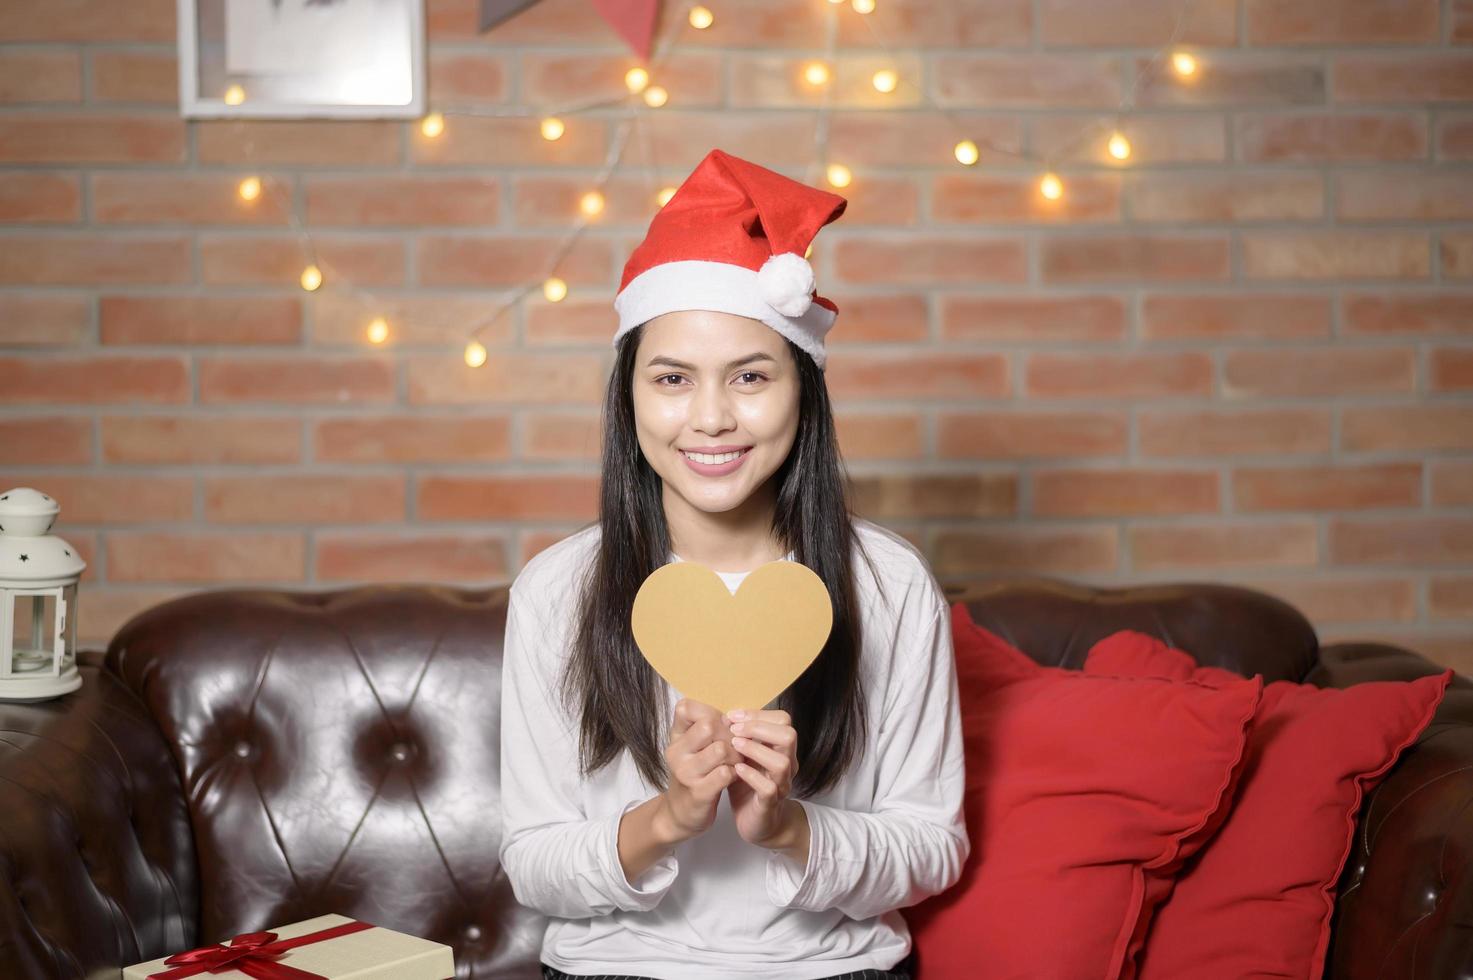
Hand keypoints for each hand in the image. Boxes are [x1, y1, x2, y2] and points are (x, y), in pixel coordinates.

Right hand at [657, 697, 739, 843]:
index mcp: (675, 737)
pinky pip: (725, 773)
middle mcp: (676, 753)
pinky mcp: (699, 793)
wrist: (680, 814)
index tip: (720, 727)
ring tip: (736, 761)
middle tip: (736, 745)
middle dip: (730, 734)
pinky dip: (735, 773)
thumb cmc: (693, 775)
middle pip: (709, 725)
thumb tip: (732, 715)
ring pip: (721, 749)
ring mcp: (686, 773)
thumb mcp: (690, 748)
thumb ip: (705, 729)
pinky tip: (734, 776)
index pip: (686, 708)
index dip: (710, 712)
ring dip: (736, 755)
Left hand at [723, 707, 801, 849]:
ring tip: (734, 746)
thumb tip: (724, 713)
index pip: (783, 721)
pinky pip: (768, 788)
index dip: (758, 714)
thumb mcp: (744, 756)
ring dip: (755, 750)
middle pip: (789, 735)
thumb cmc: (747, 786)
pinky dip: (752, 776)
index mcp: (780, 749)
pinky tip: (735, 769)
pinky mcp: (769, 804)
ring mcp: (780, 784)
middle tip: (733, 729)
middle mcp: (786, 764)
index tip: (733, 716)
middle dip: (759, 728)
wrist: (756, 823)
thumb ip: (740, 737)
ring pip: (781, 762)